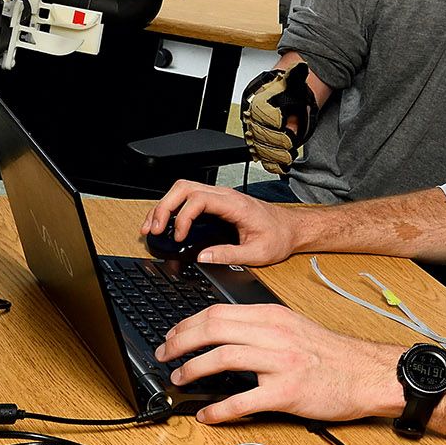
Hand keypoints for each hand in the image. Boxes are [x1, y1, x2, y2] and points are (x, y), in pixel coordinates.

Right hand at [142, 180, 296, 266]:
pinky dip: (173, 208)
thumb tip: (203, 257)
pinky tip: (165, 223)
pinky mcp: (218, 203)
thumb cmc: (279, 237)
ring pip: (183, 189)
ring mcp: (221, 197)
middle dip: (165, 207)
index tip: (178, 236)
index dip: (183, 216)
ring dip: (165, 206)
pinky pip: (189, 198)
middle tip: (154, 229)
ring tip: (152, 226)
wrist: (293, 228)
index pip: (199, 199)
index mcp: (236, 205)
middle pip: (184, 188)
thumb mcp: (258, 252)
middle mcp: (226, 196)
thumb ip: (230, 255)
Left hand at [155, 303, 403, 423]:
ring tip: (180, 379)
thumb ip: (262, 328)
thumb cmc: (333, 356)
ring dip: (192, 369)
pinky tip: (207, 415)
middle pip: (213, 329)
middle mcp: (275, 334)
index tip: (173, 337)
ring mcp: (281, 362)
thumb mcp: (295, 328)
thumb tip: (223, 336)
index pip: (218, 312)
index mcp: (274, 317)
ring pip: (222, 358)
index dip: (187, 325)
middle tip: (165, 356)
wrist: (367, 374)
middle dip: (180, 342)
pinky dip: (218, 410)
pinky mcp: (286, 392)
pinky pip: (242, 401)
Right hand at [241, 62, 318, 174]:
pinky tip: (280, 167)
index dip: (272, 121)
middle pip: (258, 133)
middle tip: (288, 143)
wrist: (288, 96)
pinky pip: (262, 156)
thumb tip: (302, 67)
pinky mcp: (262, 144)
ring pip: (259, 146)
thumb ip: (296, 76)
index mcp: (258, 101)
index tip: (283, 124)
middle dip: (274, 141)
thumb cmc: (290, 89)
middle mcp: (253, 118)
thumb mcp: (294, 79)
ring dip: (273, 154)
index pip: (260, 113)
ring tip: (286, 156)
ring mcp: (256, 132)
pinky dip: (271, 164)